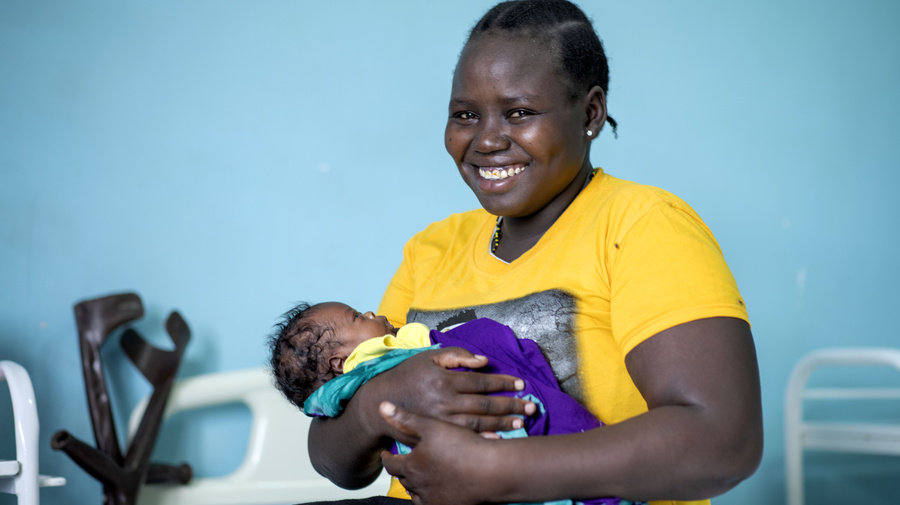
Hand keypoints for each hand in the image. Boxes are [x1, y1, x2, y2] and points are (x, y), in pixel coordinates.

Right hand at [367, 346, 532, 433]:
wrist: (380, 402)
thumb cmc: (408, 375)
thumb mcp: (428, 357)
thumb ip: (456, 355)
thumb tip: (483, 360)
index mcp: (444, 380)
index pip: (481, 381)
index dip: (503, 382)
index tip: (521, 383)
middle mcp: (444, 401)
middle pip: (484, 405)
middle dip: (511, 405)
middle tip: (532, 407)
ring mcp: (441, 421)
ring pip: (478, 423)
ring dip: (503, 423)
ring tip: (522, 422)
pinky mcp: (437, 434)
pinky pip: (464, 438)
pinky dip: (483, 439)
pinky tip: (499, 439)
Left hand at [380, 401, 495, 504]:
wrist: (491, 470)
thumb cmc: (463, 446)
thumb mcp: (432, 426)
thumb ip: (406, 418)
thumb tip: (382, 407)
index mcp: (412, 466)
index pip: (390, 464)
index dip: (387, 458)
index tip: (386, 455)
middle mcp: (419, 486)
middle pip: (403, 480)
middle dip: (402, 471)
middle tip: (404, 463)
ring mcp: (433, 499)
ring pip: (416, 495)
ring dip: (415, 486)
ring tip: (418, 477)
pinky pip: (432, 504)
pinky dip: (430, 496)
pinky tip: (435, 489)